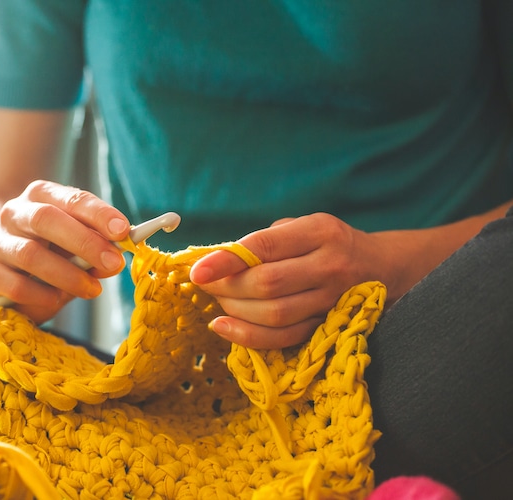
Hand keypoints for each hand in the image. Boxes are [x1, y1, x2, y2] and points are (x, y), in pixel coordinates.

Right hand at [0, 180, 129, 323]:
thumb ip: (97, 248)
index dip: (99, 214)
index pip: (72, 198)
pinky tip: (57, 300)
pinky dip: (42, 294)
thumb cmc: (51, 251)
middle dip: (85, 242)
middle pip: (47, 220)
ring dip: (68, 274)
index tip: (124, 231)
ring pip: (31, 254)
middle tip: (115, 263)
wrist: (3, 263)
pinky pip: (16, 285)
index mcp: (41, 195)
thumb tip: (116, 261)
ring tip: (93, 289)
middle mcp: (15, 212)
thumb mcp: (77, 245)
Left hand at [189, 213, 381, 348]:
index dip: (227, 260)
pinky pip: (284, 338)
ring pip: (274, 314)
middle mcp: (330, 265)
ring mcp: (333, 299)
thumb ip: (264, 241)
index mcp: (320, 231)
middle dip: (226, 287)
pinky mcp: (329, 325)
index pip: (265, 247)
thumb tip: (216, 260)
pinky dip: (249, 336)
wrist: (382, 266)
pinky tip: (224, 327)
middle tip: (205, 284)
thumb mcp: (301, 226)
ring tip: (217, 302)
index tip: (198, 271)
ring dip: (235, 311)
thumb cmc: (327, 243)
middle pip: (268, 284)